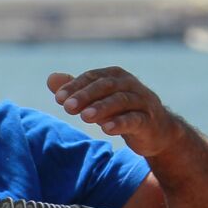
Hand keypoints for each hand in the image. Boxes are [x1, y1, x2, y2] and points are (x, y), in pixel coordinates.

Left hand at [48, 67, 181, 157]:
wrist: (156, 131)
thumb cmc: (121, 112)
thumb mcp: (97, 101)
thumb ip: (76, 90)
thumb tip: (50, 78)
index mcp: (115, 76)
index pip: (92, 77)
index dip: (75, 86)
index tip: (59, 98)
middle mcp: (130, 85)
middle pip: (106, 86)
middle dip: (85, 95)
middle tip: (67, 107)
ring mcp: (142, 102)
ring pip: (121, 101)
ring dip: (102, 108)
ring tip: (85, 117)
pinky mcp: (149, 121)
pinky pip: (135, 119)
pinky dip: (121, 123)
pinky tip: (106, 129)